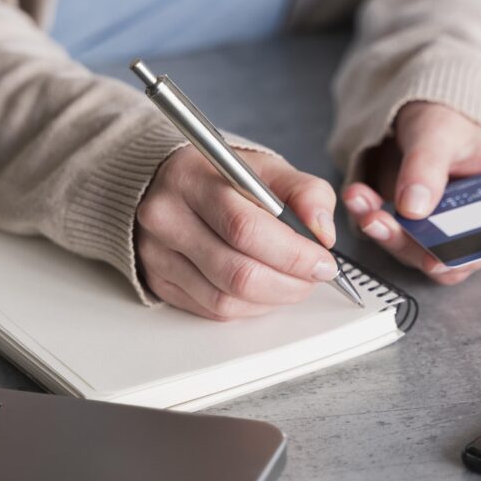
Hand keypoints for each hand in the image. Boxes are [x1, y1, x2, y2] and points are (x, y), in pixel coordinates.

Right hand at [137, 146, 337, 319]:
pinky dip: (250, 307)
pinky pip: (213, 310)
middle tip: (313, 278)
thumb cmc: (222, 177)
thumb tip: (323, 235)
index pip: (245, 229)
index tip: (323, 262)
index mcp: (193, 180)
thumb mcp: (268, 169)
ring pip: (226, 300)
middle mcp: (167, 218)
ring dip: (272, 300)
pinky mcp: (160, 281)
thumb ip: (305, 193)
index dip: (293, 254)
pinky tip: (264, 290)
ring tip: (292, 283)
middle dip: (289, 283)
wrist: (168, 183)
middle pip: (237, 273)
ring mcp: (157, 254)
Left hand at [342, 102, 480, 283]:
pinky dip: (366, 216)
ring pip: (408, 250)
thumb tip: (413, 209)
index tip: (433, 262)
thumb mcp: (439, 132)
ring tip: (358, 200)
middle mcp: (469, 226)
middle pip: (441, 258)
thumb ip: (428, 167)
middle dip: (405, 242)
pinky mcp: (406, 228)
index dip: (463, 260)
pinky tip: (356, 196)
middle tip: (375, 220)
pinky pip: (385, 232)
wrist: (419, 111)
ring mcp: (435, 231)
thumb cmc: (446, 119)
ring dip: (380, 229)